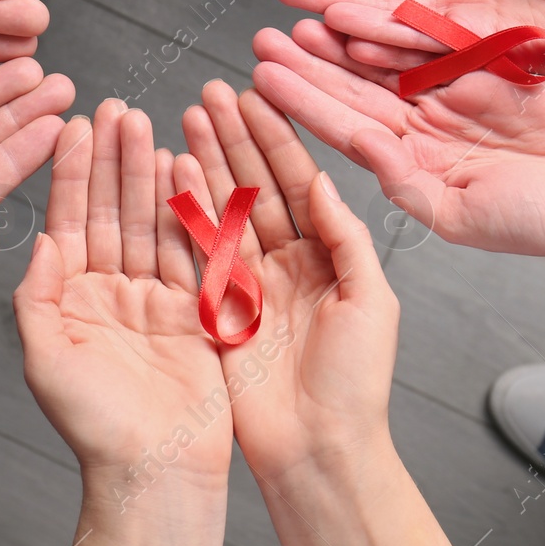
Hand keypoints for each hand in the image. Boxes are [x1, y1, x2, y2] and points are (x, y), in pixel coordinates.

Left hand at [14, 101, 231, 545]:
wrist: (156, 470)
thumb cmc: (95, 428)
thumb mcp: (44, 359)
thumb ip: (37, 295)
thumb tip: (37, 238)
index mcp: (68, 297)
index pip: (67, 218)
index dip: (70, 170)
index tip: (74, 123)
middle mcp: (107, 289)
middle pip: (109, 207)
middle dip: (112, 157)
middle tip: (117, 107)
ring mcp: (150, 296)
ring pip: (147, 219)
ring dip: (147, 171)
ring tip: (148, 123)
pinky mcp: (191, 308)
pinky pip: (187, 248)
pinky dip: (187, 208)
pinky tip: (184, 170)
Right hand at [176, 82, 397, 477]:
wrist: (319, 451)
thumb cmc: (356, 386)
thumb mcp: (371, 301)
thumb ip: (346, 236)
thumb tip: (323, 179)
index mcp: (328, 254)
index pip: (297, 180)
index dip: (275, 137)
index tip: (254, 95)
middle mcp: (287, 261)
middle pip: (255, 184)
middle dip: (232, 137)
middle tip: (209, 94)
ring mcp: (249, 283)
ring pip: (224, 208)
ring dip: (205, 162)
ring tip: (185, 118)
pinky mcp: (217, 308)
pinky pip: (199, 250)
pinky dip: (185, 211)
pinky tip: (173, 172)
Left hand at [251, 22, 544, 259]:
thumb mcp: (464, 215)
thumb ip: (406, 183)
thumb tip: (357, 151)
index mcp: (411, 168)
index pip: (343, 128)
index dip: (302, 103)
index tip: (260, 77)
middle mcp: (424, 131)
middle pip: (354, 89)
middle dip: (309, 63)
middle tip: (264, 34)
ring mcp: (454, 98)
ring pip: (388, 60)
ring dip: (347, 37)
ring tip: (303, 10)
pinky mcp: (488, 70)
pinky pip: (438, 40)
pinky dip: (405, 22)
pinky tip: (371, 1)